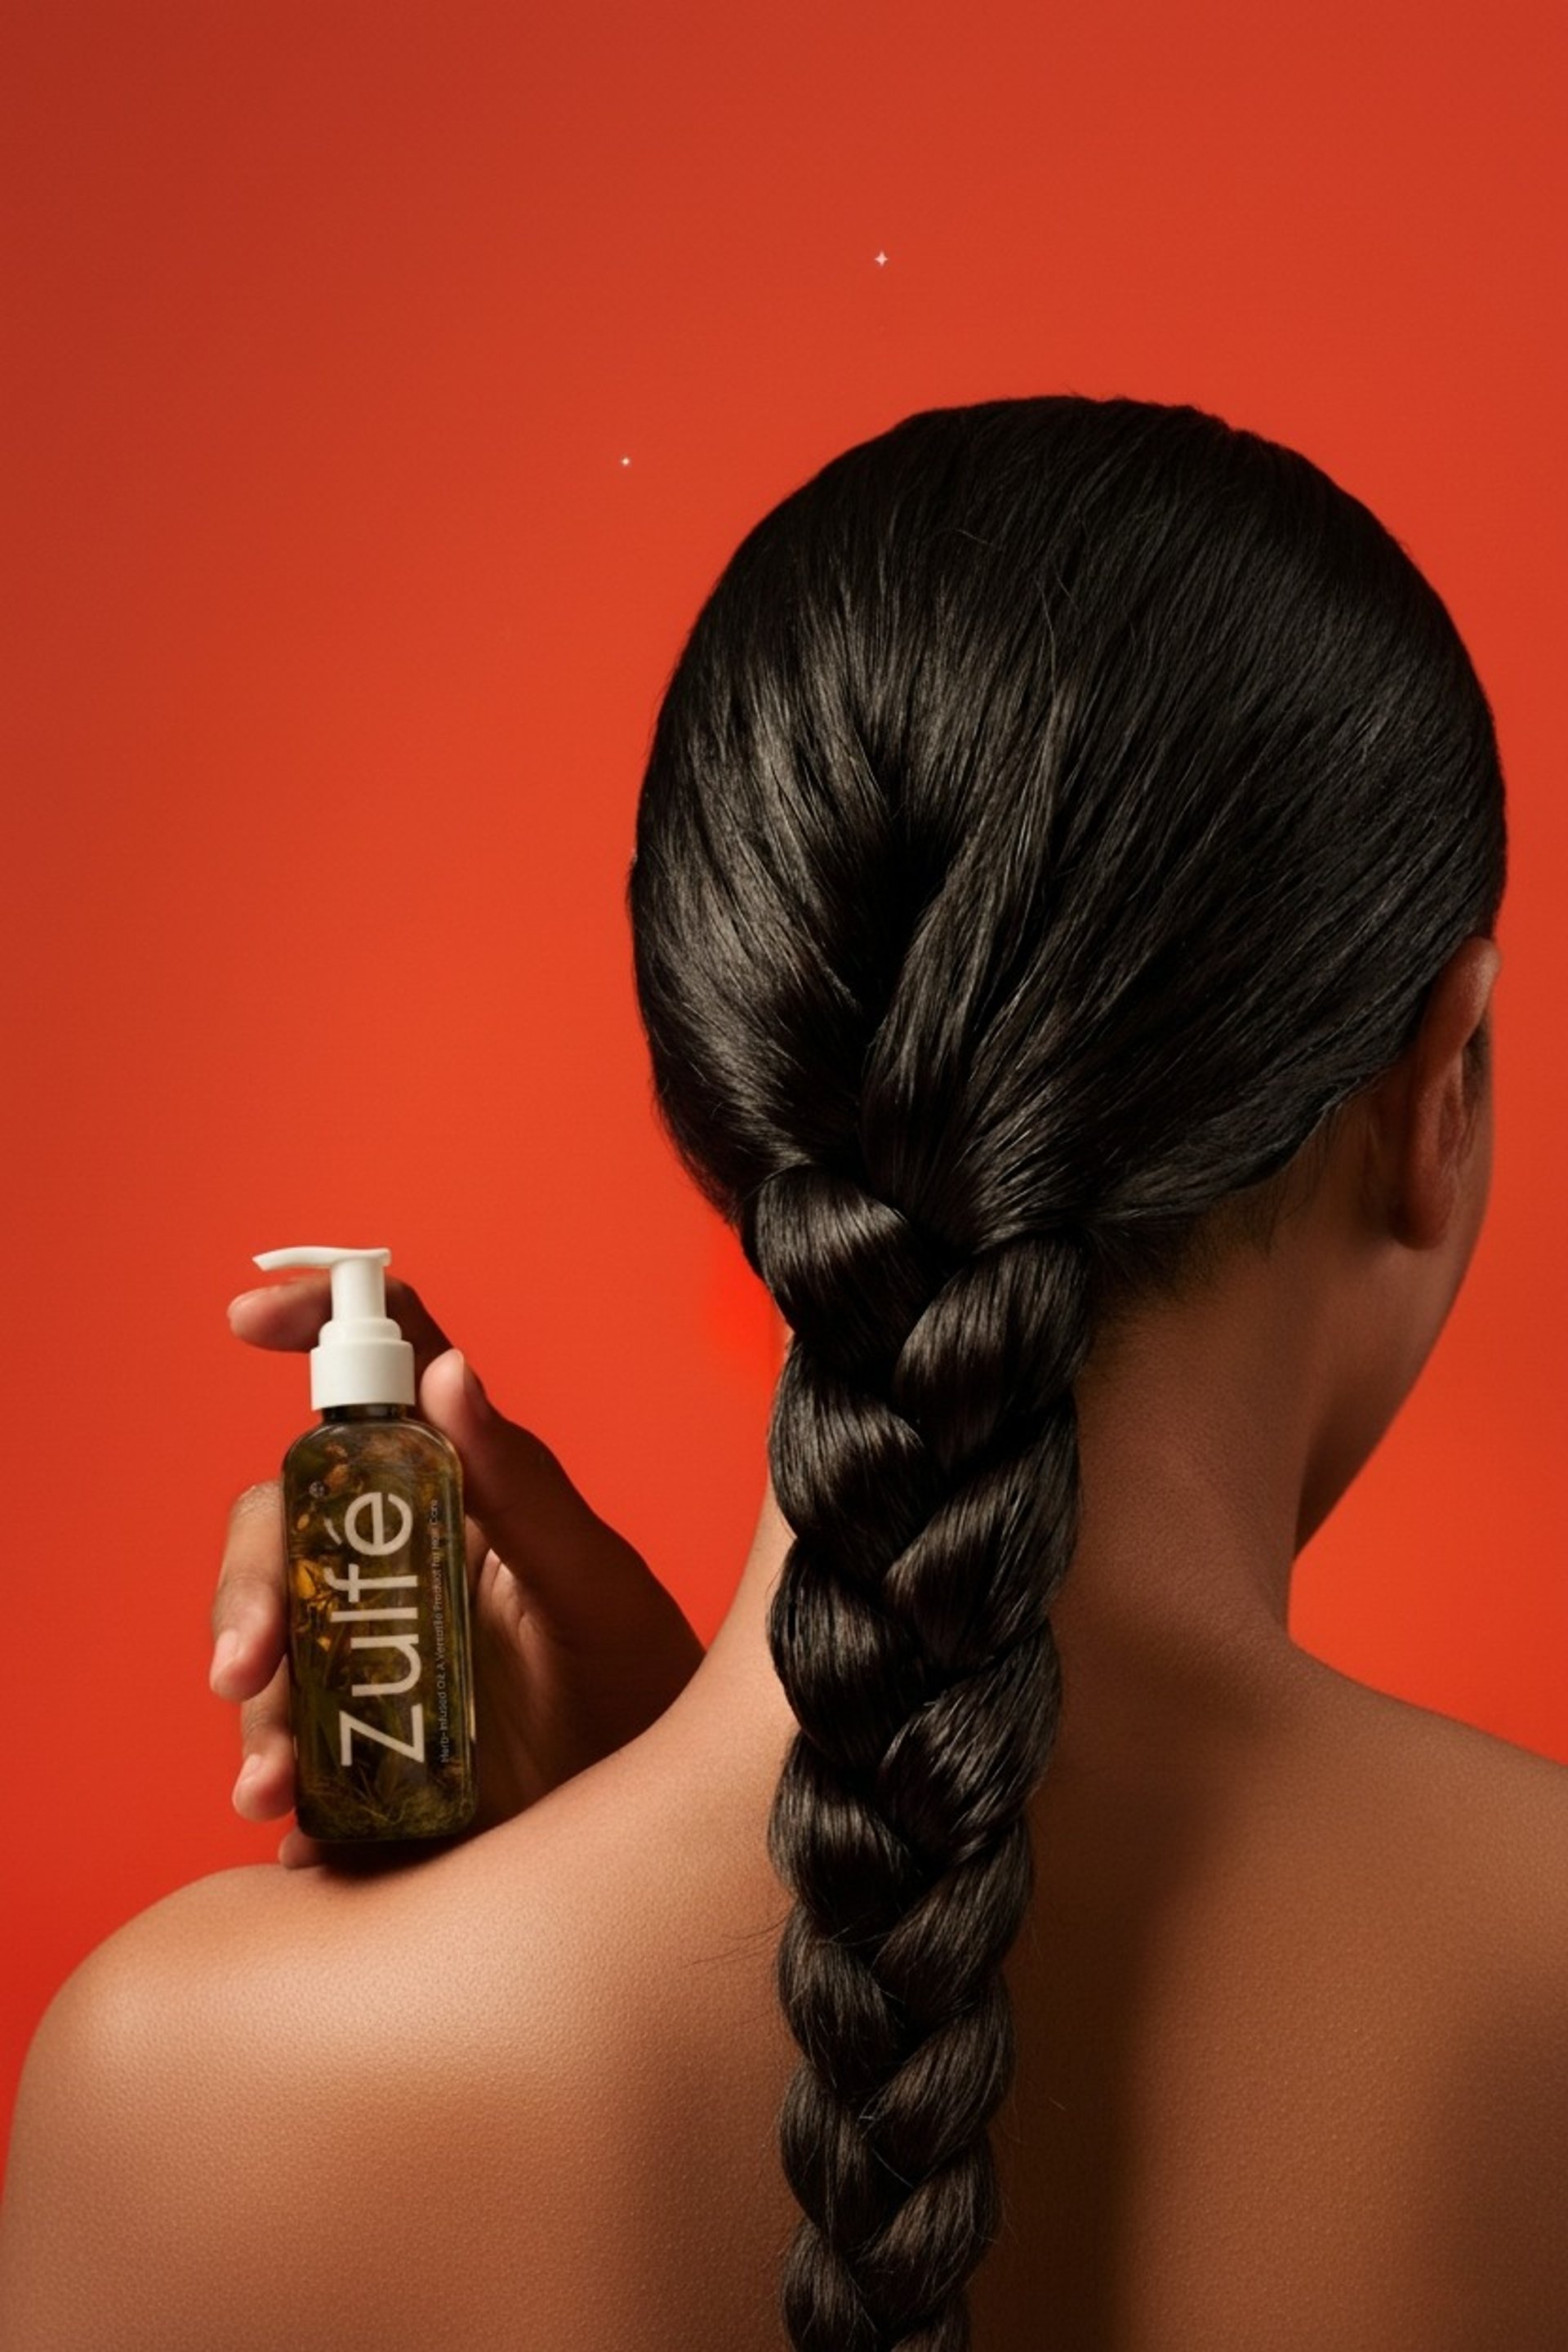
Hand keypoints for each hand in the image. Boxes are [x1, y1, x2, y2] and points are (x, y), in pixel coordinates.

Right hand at [211, 1272, 704, 1866]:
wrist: (661, 1834)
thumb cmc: (647, 1688)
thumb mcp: (596, 1587)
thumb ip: (522, 1488)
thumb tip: (448, 1370)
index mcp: (458, 1490)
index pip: (384, 1371)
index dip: (318, 1318)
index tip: (251, 1315)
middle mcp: (401, 1557)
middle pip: (284, 1526)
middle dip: (244, 1591)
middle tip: (247, 1669)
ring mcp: (373, 1651)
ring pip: (270, 1645)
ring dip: (255, 1713)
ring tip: (273, 1788)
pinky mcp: (361, 1745)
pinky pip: (291, 1755)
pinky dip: (284, 1798)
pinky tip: (302, 1839)